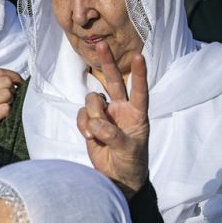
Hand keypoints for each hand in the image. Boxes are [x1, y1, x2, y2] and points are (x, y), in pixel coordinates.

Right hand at [0, 69, 22, 148]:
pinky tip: (1, 117)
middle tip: (10, 98)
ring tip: (4, 108)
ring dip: (10, 101)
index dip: (12, 75)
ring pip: (7, 94)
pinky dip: (6, 113)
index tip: (17, 82)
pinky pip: (5, 109)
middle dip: (13, 89)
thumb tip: (3, 84)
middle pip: (6, 81)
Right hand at [76, 41, 149, 198]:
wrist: (117, 178)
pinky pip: (81, 115)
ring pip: (92, 100)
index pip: (140, 90)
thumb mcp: (128, 151)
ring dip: (91, 115)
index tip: (139, 56)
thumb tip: (95, 123)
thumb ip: (113, 135)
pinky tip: (90, 138)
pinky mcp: (90, 124)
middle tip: (101, 44)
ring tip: (96, 134)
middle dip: (107, 63)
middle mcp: (121, 110)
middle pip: (114, 81)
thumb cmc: (131, 164)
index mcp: (137, 114)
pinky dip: (83, 125)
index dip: (139, 74)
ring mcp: (104, 116)